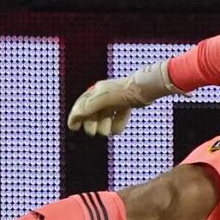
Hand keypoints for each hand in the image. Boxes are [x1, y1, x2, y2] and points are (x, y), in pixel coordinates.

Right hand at [67, 61, 182, 136]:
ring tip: (107, 131)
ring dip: (105, 126)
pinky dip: (118, 124)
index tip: (73, 128)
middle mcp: (105, 95)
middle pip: (93, 113)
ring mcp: (116, 100)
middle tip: (92, 132)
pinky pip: (118, 118)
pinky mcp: (126, 105)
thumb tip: (75, 115)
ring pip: (106, 117)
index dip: (75, 116)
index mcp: (97, 91)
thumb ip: (88, 106)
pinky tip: (118, 129)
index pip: (82, 104)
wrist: (146, 87)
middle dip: (91, 123)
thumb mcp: (103, 99)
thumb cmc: (123, 92)